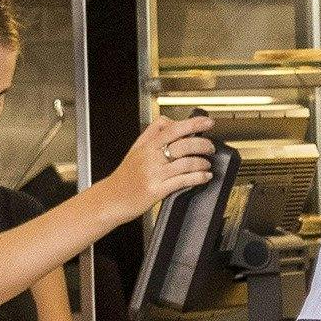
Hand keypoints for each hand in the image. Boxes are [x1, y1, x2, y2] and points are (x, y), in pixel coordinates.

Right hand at [95, 114, 215, 223]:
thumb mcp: (135, 150)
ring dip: (202, 162)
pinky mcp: (157, 190)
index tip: (206, 122)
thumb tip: (173, 124)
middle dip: (203, 144)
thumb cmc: (124, 177)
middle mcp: (150, 157)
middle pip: (183, 144)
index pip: (172, 127)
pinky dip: (198, 177)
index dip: (193, 123)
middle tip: (210, 147)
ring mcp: (154, 173)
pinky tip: (204, 177)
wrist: (111, 199)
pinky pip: (183, 180)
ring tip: (206, 164)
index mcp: (146, 145)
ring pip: (186, 162)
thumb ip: (152, 135)